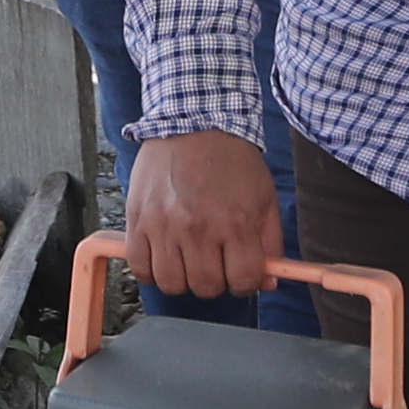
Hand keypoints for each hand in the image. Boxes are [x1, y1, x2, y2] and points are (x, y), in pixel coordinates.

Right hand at [128, 129, 283, 301]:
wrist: (192, 122)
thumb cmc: (230, 159)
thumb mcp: (264, 196)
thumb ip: (270, 242)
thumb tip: (267, 282)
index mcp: (235, 222)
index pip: (242, 281)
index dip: (244, 283)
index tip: (240, 274)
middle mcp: (198, 228)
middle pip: (206, 287)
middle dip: (215, 282)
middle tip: (214, 263)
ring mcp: (164, 226)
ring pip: (172, 284)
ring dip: (183, 279)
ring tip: (188, 260)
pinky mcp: (138, 220)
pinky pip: (140, 268)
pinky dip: (152, 271)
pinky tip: (163, 256)